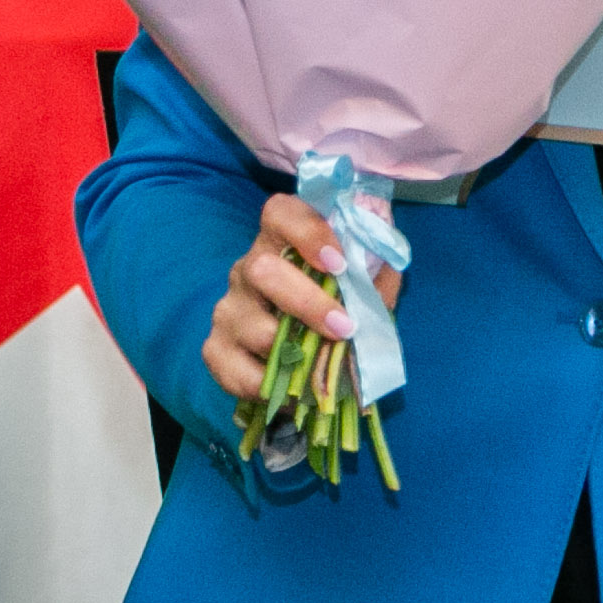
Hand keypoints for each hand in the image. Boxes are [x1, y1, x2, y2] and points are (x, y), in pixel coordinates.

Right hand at [200, 193, 401, 402]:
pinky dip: (267, 384)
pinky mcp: (216, 350)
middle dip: (306, 301)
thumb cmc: (339, 309)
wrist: (304, 359)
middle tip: (344, 327)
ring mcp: (228, 309)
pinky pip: (233, 369)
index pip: (280, 213)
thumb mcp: (364, 286)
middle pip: (261, 269)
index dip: (307, 231)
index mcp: (281, 241)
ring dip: (292, 348)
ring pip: (250, 325)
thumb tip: (386, 263)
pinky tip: (293, 389)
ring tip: (323, 365)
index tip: (338, 262)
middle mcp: (247, 269)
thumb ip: (375, 272)